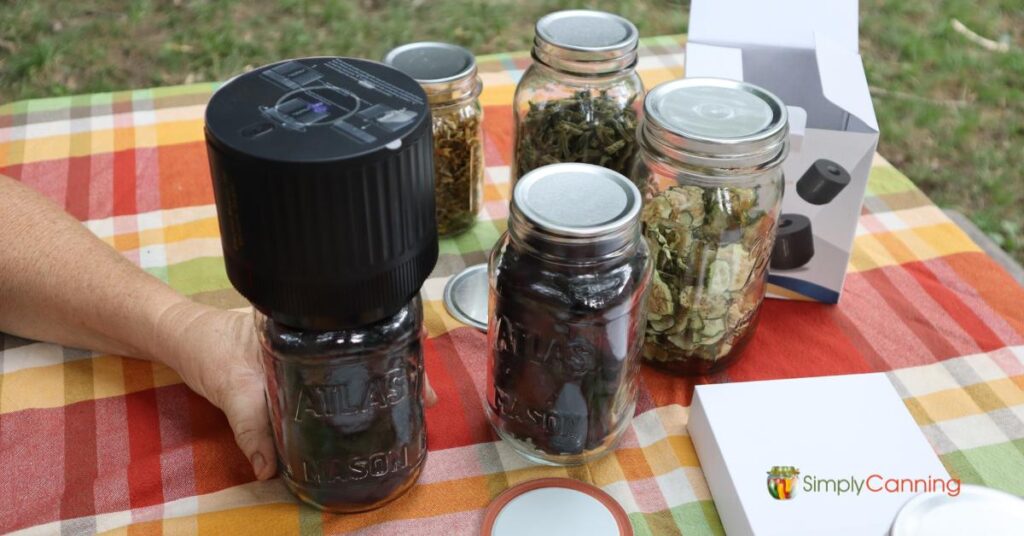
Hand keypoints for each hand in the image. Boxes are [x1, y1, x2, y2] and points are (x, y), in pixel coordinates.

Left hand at [153, 302, 437, 480]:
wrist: (183, 342)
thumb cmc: (208, 346)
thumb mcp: (232, 386)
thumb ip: (250, 428)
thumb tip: (270, 469)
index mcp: (311, 327)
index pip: (367, 331)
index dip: (398, 350)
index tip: (420, 373)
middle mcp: (317, 340)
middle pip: (369, 353)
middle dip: (399, 375)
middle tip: (422, 401)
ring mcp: (309, 357)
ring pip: (353, 370)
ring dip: (377, 389)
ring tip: (404, 412)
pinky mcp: (297, 376)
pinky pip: (331, 388)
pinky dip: (348, 402)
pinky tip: (360, 420)